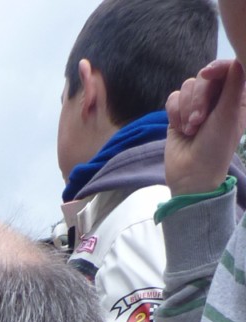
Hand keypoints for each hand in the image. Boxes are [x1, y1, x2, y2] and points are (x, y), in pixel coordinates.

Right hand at [165, 59, 245, 194]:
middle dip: (198, 99)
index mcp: (235, 97)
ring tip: (190, 130)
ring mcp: (197, 105)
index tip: (207, 75)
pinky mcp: (179, 114)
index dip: (216, 68)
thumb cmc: (215, 148)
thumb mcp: (228, 115)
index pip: (227, 68)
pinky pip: (172, 99)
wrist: (191, 175)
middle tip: (198, 121)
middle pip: (203, 77)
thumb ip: (233, 85)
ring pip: (187, 87)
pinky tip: (180, 129)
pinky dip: (175, 114)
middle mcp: (217, 98)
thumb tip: (236, 60)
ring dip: (186, 110)